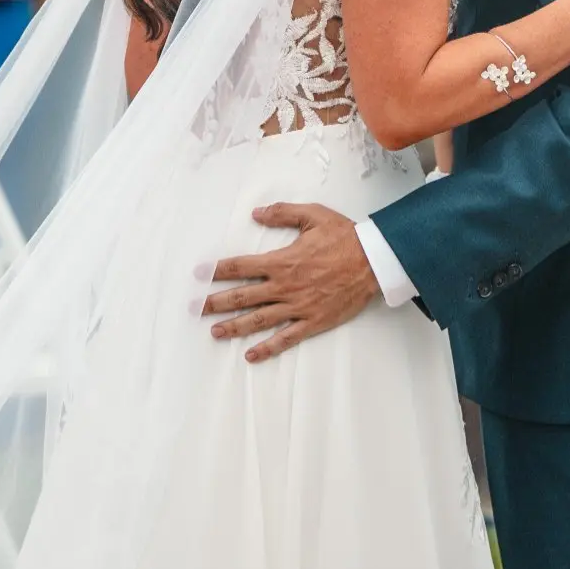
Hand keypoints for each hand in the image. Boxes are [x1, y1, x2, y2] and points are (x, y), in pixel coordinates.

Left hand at [201, 203, 378, 363]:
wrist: (373, 261)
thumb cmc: (344, 237)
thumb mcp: (313, 215)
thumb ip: (282, 214)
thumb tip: (256, 213)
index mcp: (281, 261)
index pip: (241, 266)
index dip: (217, 270)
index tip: (199, 275)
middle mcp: (284, 286)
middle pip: (243, 296)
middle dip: (216, 302)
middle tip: (196, 309)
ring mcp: (298, 306)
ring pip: (259, 319)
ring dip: (235, 326)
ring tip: (215, 332)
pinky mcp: (312, 321)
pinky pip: (286, 338)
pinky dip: (268, 348)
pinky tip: (252, 355)